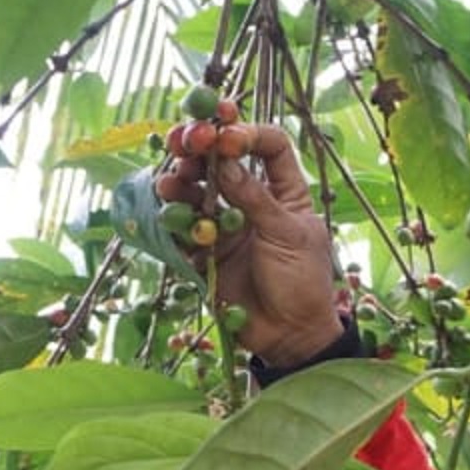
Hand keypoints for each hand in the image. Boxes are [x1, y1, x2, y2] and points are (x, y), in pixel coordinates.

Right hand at [161, 123, 343, 364]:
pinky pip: (183, 229)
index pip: (269, 146)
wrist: (290, 336)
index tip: (227, 136)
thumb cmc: (303, 283)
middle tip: (182, 143)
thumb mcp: (287, 236)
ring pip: (196, 192)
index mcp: (284, 191)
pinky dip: (173, 219)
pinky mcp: (205, 251)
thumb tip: (224, 161)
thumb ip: (254, 199)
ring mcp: (226, 225)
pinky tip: (166, 212)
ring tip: (168, 182)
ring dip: (180, 182)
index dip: (248, 133)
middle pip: (221, 161)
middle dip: (200, 148)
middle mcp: (251, 201)